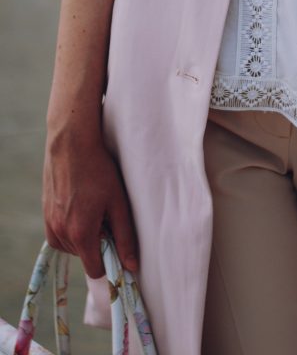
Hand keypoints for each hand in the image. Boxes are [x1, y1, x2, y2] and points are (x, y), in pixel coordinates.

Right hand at [42, 128, 138, 279]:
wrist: (72, 145)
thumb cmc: (99, 171)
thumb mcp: (118, 203)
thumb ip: (125, 237)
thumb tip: (131, 266)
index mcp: (80, 233)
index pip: (95, 270)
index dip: (109, 262)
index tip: (118, 244)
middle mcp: (61, 233)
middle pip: (84, 257)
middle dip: (97, 243)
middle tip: (105, 215)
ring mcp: (50, 224)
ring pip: (72, 247)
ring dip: (84, 236)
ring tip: (92, 207)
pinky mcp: (45, 215)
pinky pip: (60, 235)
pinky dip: (71, 228)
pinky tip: (80, 207)